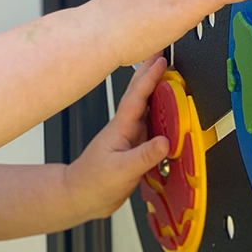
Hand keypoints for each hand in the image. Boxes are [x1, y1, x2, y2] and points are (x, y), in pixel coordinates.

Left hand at [64, 55, 169, 222]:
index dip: (149, 77)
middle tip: (163, 54)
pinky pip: (152, 127)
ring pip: (148, 109)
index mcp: (121, 127)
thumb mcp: (121, 170)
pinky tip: (168, 114)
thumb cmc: (93, 181)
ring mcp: (131, 137)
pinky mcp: (136, 149)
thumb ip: (144, 157)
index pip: (137, 96)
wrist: (82, 197)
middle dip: (151, 73)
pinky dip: (161, 116)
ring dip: (157, 92)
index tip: (160, 60)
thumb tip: (165, 142)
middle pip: (141, 95)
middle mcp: (126, 128)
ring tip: (169, 76)